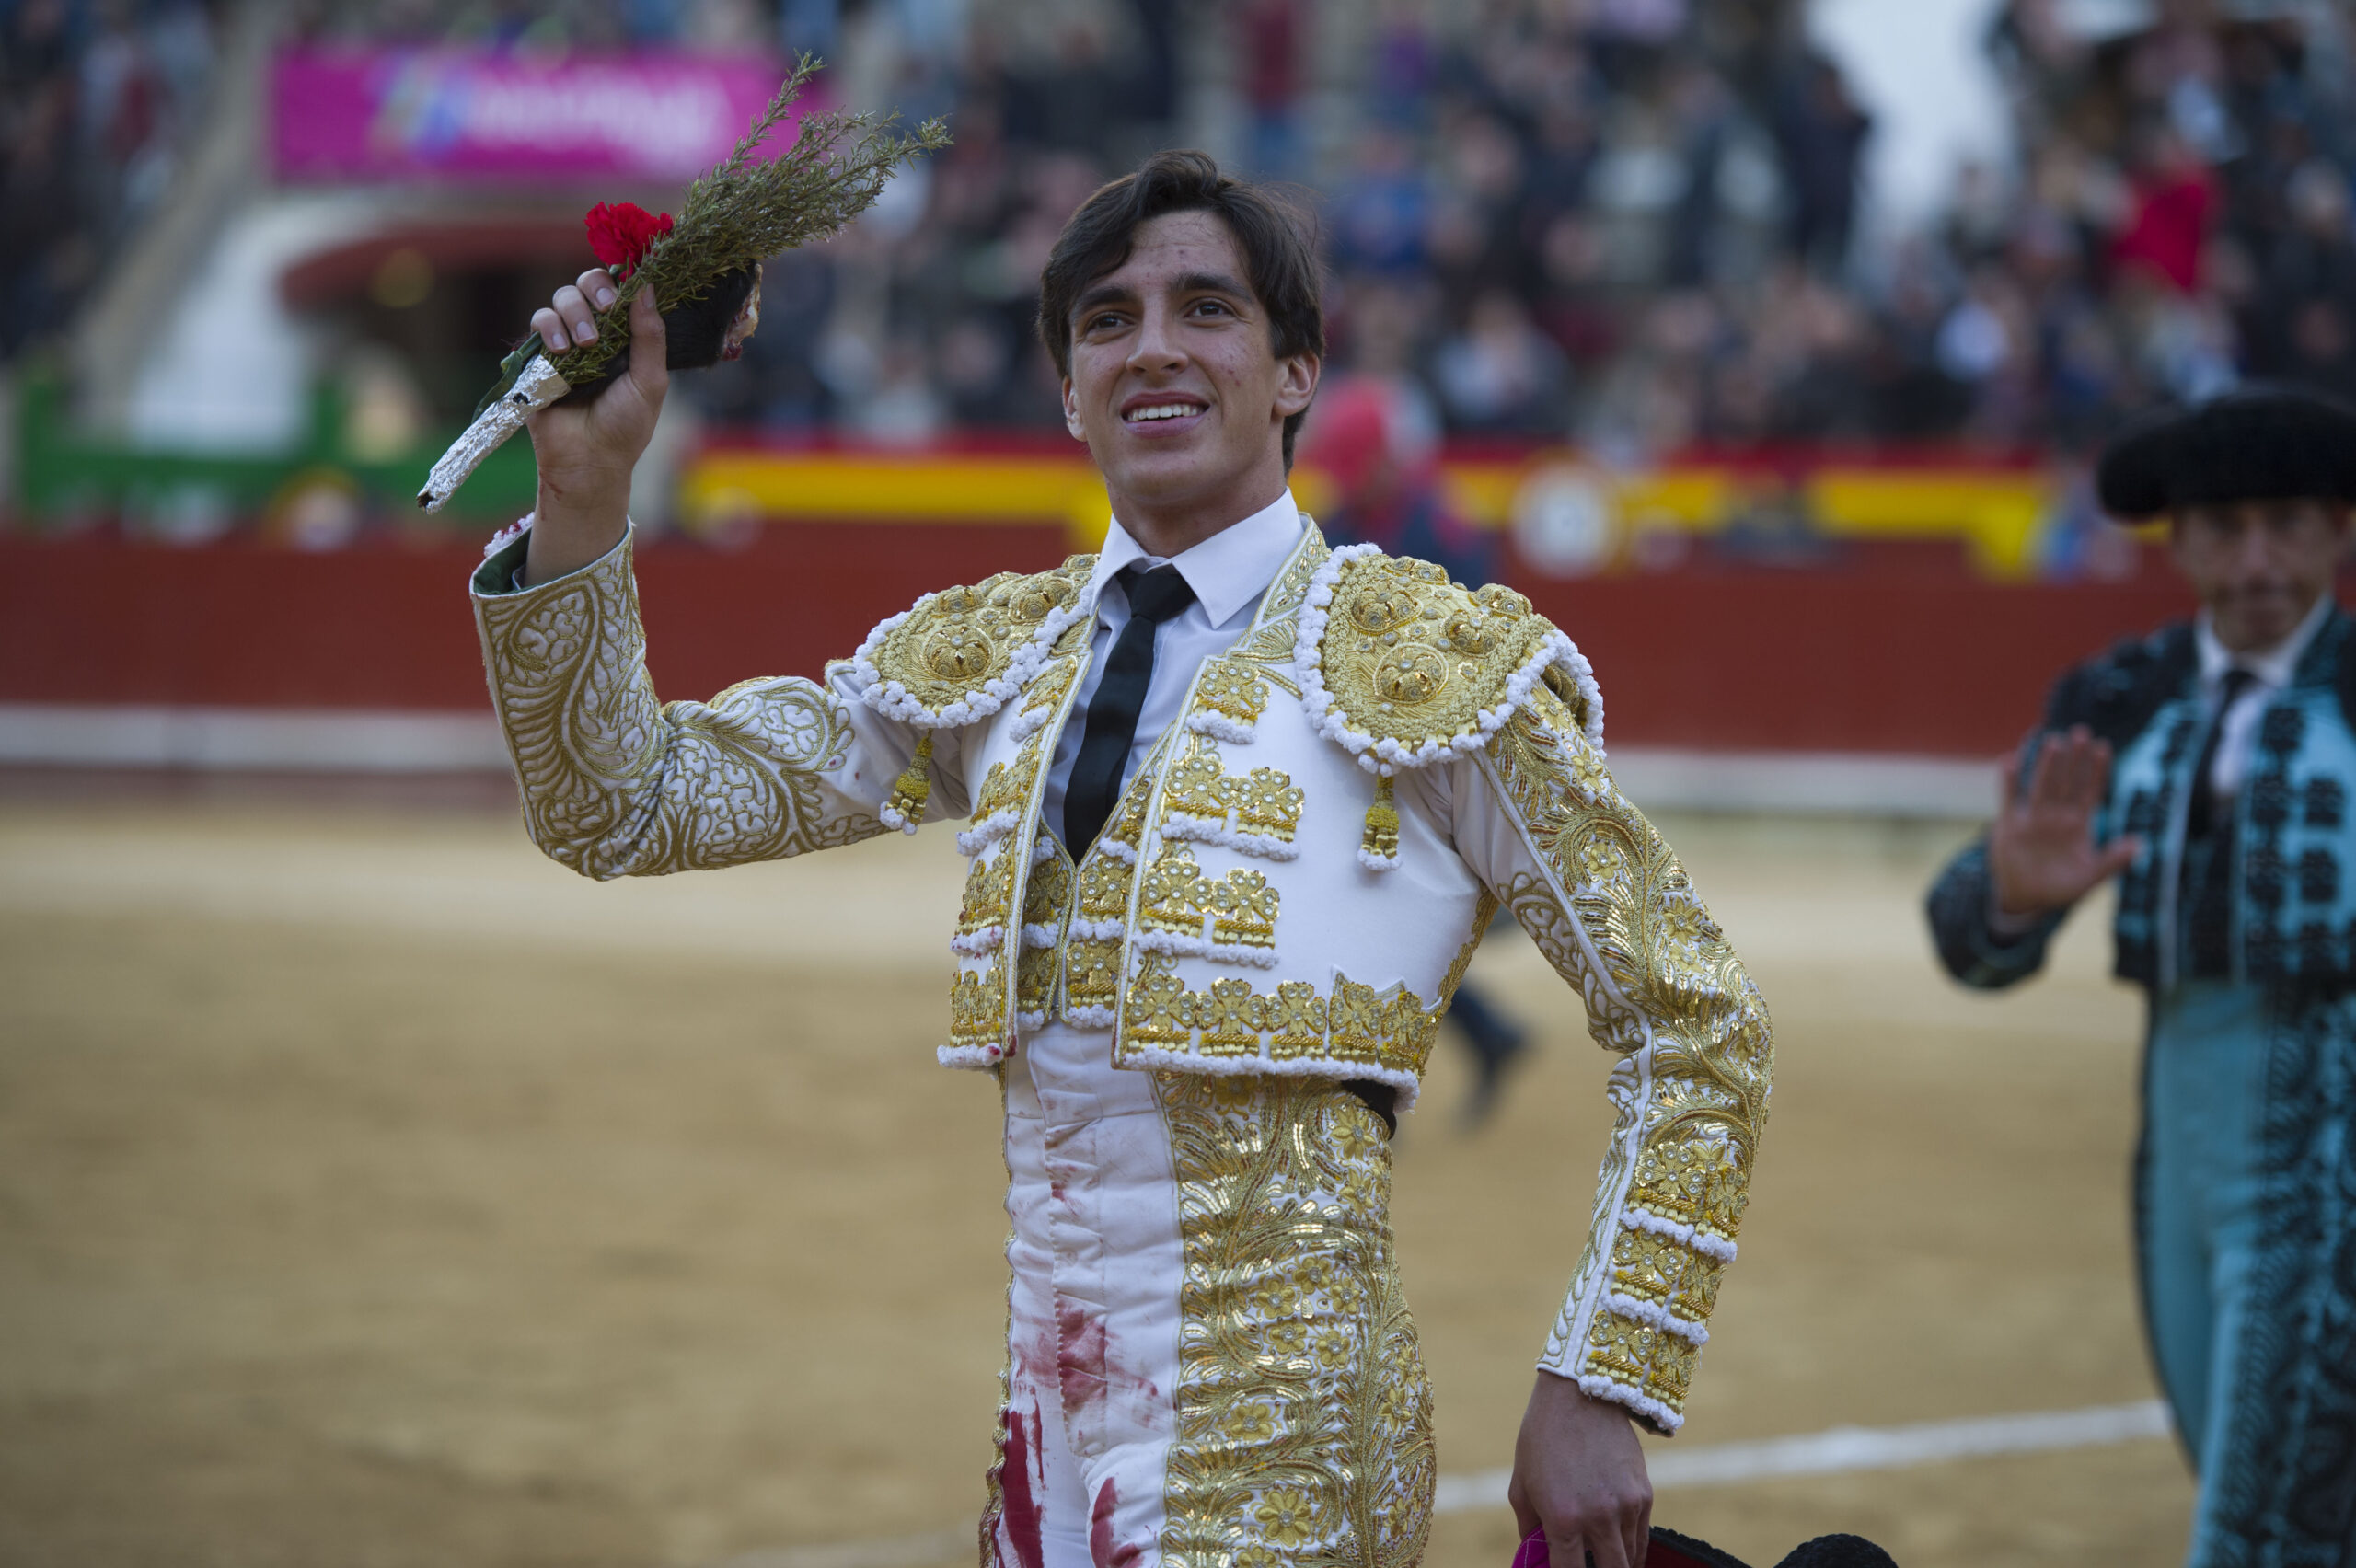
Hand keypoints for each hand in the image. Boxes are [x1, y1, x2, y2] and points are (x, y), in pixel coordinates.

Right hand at [520, 268, 667, 585]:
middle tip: (605, 308)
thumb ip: (650, 336)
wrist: (589, 460)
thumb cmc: (625, 426)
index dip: (620, 282)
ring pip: (561, 298)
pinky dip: (550, 327)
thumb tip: (647, 288)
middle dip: (595, 290)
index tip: (624, 291)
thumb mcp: (650, 382)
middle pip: (586, 285)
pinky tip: (562, 351)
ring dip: (573, 312)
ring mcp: (565, 342)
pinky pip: (538, 322)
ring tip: (584, 345)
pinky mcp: (538, 355)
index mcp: (625, 338)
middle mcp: (595, 334)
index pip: (620, 292)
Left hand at [1508, 1372, 1650, 1567]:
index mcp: (1562, 1518)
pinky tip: (1618, 1549)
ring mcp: (1625, 1507)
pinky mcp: (1644, 1495)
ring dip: (1615, 1564)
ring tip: (1600, 1559)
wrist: (1580, 1394)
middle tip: (1587, 1566)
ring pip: (1629, 1560)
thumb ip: (1529, 1527)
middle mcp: (1598, 1517)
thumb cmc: (1542, 1438)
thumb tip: (1535, 1555)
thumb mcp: (1520, 1484)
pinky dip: (1631, 1549)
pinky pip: (1642, 1538)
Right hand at [1986, 725, 2140, 918]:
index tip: (2103, 747)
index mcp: (2078, 825)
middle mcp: (2056, 817)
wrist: (2026, 900)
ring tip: (2053, 741)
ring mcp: (2033, 819)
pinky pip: (2009, 799)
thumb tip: (2139, 843)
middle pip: (2067, 782)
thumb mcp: (2091, 878)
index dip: (2097, 771)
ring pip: (2042, 785)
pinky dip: (2009, 782)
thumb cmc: (2061, 889)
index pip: (2090, 791)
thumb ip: (2113, 861)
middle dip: (2074, 759)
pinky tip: (2010, 760)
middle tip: (2080, 732)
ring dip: (2047, 764)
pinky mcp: (2009, 826)